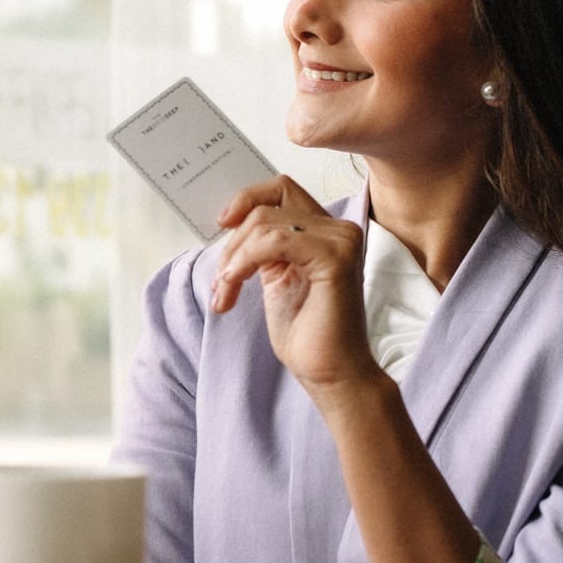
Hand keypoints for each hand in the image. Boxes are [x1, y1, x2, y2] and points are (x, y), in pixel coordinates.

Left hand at [212, 176, 378, 394]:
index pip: (281, 189)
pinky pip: (273, 241)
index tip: (222, 223)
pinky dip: (244, 262)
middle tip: (221, 281)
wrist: (330, 373)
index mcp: (324, 231)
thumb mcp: (275, 277)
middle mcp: (338, 229)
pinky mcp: (335, 257)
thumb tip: (229, 220)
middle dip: (232, 243)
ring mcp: (340, 240)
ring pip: (264, 223)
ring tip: (225, 292)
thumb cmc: (306, 333)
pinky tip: (234, 285)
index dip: (247, 199)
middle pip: (266, 206)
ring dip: (233, 259)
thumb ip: (263, 246)